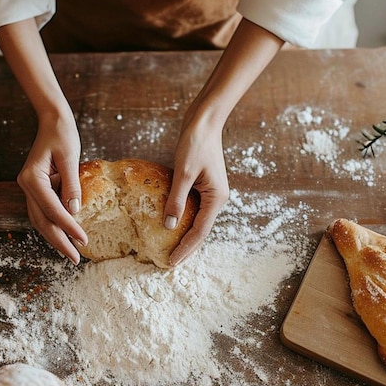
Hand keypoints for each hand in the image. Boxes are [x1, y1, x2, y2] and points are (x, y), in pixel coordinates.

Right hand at [17, 111, 87, 263]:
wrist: (52, 121)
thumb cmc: (62, 134)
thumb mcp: (70, 156)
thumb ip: (71, 183)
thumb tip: (74, 210)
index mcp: (33, 178)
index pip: (52, 209)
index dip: (68, 227)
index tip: (83, 240)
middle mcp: (27, 185)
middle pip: (41, 221)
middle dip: (58, 241)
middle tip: (75, 258)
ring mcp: (29, 188)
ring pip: (40, 220)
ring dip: (55, 238)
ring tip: (71, 253)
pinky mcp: (36, 189)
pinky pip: (43, 213)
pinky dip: (53, 226)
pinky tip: (65, 236)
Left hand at [164, 114, 228, 265]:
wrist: (205, 121)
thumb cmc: (196, 143)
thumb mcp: (183, 172)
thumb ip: (177, 199)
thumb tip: (170, 226)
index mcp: (216, 198)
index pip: (199, 232)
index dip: (185, 249)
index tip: (171, 262)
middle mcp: (216, 199)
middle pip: (200, 231)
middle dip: (186, 248)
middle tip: (169, 264)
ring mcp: (211, 193)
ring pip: (197, 222)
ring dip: (184, 237)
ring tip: (170, 250)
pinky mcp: (203, 186)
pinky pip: (193, 210)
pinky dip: (183, 220)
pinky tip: (171, 226)